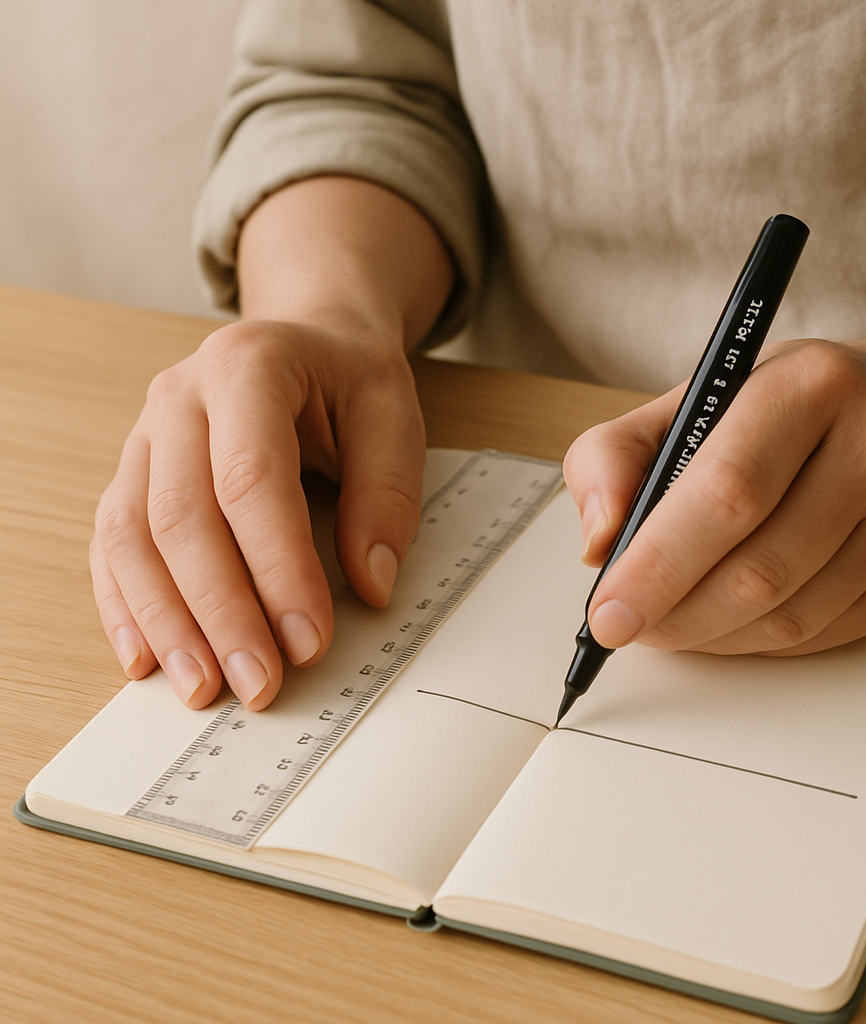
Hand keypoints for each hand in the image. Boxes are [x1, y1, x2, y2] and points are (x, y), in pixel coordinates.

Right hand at [91, 175, 451, 708]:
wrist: (306, 341)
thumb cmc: (348, 378)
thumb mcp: (393, 416)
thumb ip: (387, 496)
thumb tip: (371, 584)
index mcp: (246, 366)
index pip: (251, 480)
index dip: (278, 568)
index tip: (309, 640)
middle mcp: (179, 398)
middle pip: (182, 517)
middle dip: (221, 612)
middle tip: (258, 683)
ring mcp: (145, 436)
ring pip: (134, 537)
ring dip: (167, 622)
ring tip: (203, 688)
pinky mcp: (133, 474)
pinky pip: (112, 545)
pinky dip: (127, 606)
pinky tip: (148, 658)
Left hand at [563, 334, 865, 655]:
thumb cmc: (778, 408)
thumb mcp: (687, 401)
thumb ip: (613, 457)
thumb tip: (597, 542)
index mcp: (809, 385)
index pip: (727, 492)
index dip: (658, 564)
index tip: (608, 610)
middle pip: (759, 568)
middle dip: (675, 614)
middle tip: (627, 624)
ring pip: (790, 616)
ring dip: (710, 636)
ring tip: (669, 619)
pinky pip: (821, 636)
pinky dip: (756, 642)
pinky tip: (725, 621)